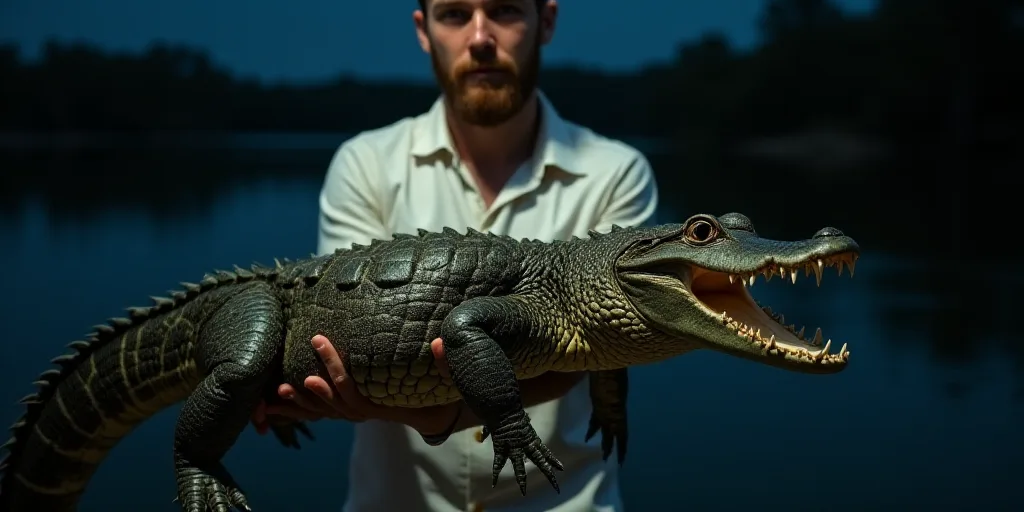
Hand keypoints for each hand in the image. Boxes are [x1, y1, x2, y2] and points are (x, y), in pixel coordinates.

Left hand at [250, 335, 460, 436]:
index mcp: (382, 406)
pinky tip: (283, 400)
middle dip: (310, 390)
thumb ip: (447, 365)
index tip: (319, 344)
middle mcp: (367, 413)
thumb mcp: (449, 381)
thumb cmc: (440, 394)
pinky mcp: (351, 409)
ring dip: (301, 406)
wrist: (435, 413)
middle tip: (289, 375)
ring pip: (324, 414)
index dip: (334, 368)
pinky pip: (324, 413)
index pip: (352, 388)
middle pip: (333, 405)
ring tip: (279, 392)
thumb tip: (442, 342)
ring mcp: (357, 413)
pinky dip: (303, 410)